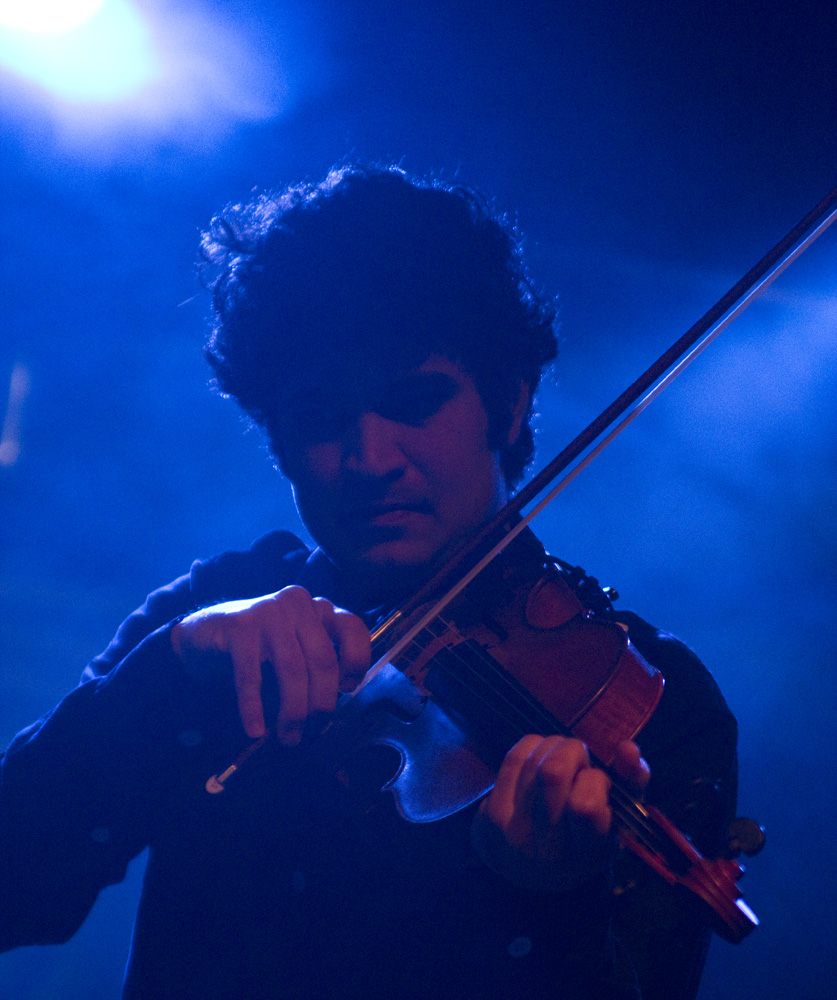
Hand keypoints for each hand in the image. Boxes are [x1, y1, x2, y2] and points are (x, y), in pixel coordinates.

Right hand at [171, 586, 369, 743]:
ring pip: (292, 669)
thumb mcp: (297, 647)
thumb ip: (318, 663)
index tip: (347, 690)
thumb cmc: (261, 647)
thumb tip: (333, 706)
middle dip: (321, 702)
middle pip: (323, 659)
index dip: (356, 662)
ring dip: (293, 711)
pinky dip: (254, 707)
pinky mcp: (239, 625)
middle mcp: (298, 603)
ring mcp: (269, 611)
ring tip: (288, 738)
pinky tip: (255, 729)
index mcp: (318, 608)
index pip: (353, 628)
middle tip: (313, 731)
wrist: (205, 632)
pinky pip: (252, 675)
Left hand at [471, 735, 649, 891]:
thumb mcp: (616, 822)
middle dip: (572, 751)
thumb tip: (627, 747)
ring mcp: (514, 832)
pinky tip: (540, 755)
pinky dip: (533, 745)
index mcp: (587, 856)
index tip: (596, 782)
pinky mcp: (491, 815)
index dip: (594, 781)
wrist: (524, 873)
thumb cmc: (580, 838)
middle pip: (554, 772)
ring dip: (554, 745)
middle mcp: (547, 850)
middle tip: (578, 759)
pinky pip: (514, 758)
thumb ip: (631, 784)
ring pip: (535, 760)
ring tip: (560, 757)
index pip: (585, 807)